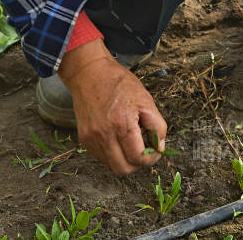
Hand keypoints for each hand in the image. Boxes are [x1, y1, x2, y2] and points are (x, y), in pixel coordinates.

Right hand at [60, 41, 166, 175]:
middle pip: (123, 169)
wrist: (89, 73)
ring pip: (111, 166)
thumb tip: (159, 147)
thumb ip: (157, 126)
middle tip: (143, 150)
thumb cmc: (118, 83)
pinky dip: (112, 154)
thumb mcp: (145, 99)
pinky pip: (101, 157)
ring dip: (124, 159)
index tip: (155, 151)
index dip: (151, 158)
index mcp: (122, 124)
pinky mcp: (84, 139)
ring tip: (130, 142)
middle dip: (137, 164)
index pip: (138, 158)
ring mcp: (91, 138)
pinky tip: (117, 139)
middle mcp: (104, 135)